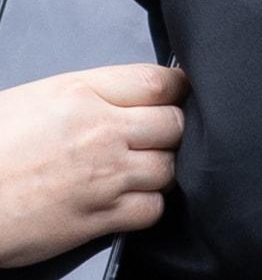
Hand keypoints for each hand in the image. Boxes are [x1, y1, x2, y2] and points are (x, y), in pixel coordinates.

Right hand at [0, 63, 187, 267]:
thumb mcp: (43, 96)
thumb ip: (94, 91)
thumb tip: (132, 93)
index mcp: (86, 92)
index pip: (159, 81)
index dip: (180, 87)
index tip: (181, 93)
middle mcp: (103, 130)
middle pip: (175, 124)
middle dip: (174, 128)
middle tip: (162, 134)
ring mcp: (105, 176)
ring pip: (169, 167)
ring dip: (163, 167)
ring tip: (145, 166)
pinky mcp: (98, 218)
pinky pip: (152, 210)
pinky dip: (150, 204)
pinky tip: (134, 197)